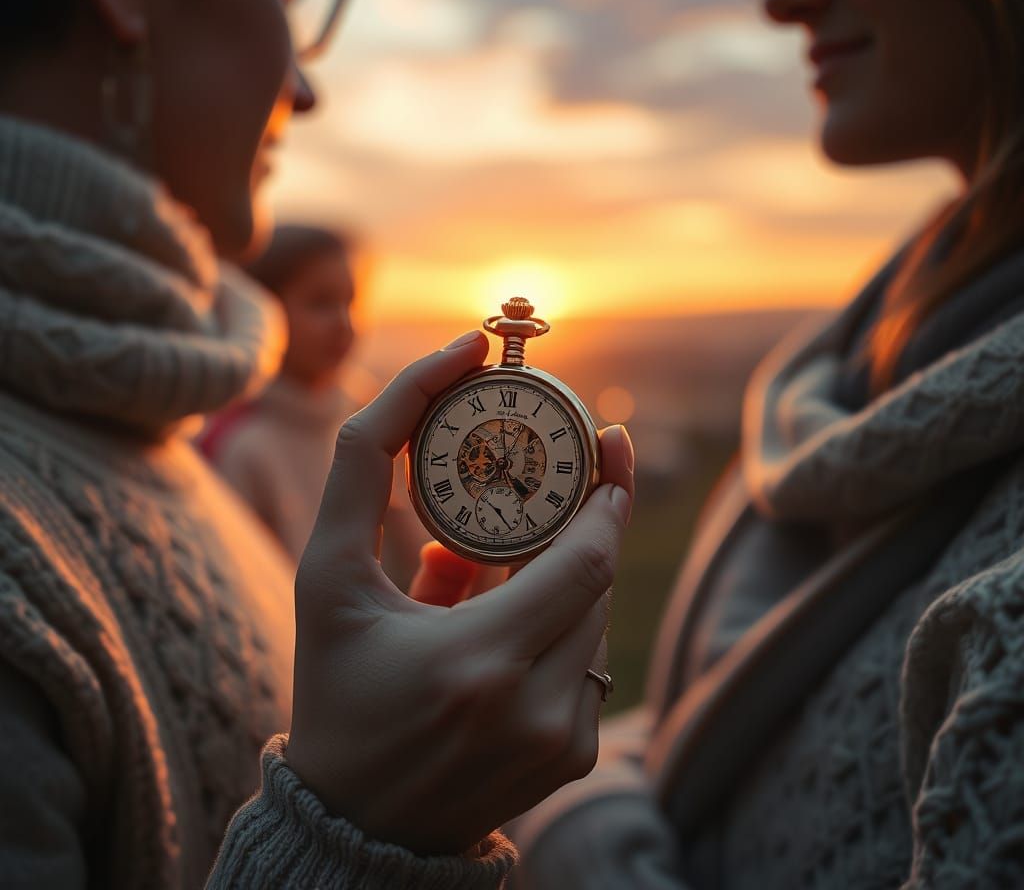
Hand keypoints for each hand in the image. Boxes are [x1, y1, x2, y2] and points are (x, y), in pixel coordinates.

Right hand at [286, 331, 633, 854]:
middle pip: (596, 582)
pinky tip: (512, 614)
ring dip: (569, 573)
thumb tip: (436, 393)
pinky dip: (562, 623)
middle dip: (588, 521)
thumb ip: (360, 472)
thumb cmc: (334, 692)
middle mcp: (536, 711)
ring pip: (597, 619)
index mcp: (477, 664)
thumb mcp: (326, 579)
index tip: (609, 442)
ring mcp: (562, 742)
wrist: (351, 821)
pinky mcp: (571, 758)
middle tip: (578, 464)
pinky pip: (589, 662)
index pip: (584, 563)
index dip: (607, 497)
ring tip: (515, 550)